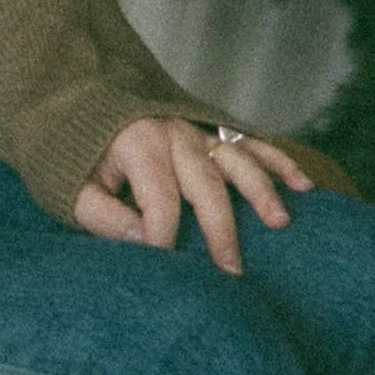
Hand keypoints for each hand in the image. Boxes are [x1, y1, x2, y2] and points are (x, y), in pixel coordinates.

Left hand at [72, 115, 310, 277]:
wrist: (75, 103)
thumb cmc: (74, 155)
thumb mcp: (71, 186)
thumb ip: (102, 216)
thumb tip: (143, 242)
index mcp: (137, 144)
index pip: (160, 199)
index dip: (163, 237)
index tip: (169, 269)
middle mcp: (173, 134)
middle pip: (206, 185)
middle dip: (220, 230)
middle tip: (232, 271)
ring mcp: (196, 130)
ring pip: (238, 160)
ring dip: (262, 190)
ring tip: (280, 222)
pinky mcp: (209, 130)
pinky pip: (251, 143)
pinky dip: (279, 161)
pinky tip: (303, 185)